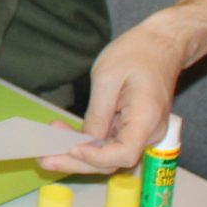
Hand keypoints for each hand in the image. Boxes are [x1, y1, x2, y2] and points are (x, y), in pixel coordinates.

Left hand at [41, 16, 185, 172]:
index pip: (124, 153)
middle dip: (78, 162)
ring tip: (48, 152)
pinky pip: (111, 144)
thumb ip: (97, 114)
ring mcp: (143, 133)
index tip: (71, 148)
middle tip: (45, 159)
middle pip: (114, 160)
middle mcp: (149, 132)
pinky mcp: (134, 129)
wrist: (161, 44)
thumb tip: (83, 142)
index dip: (96, 157)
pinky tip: (64, 140)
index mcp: (146, 117)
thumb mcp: (108, 77)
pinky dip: (89, 146)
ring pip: (111, 156)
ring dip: (79, 157)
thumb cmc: (137, 53)